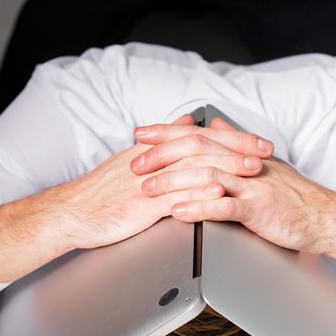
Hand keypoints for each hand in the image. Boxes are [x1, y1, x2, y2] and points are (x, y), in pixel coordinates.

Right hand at [0, 115, 274, 281]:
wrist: (69, 214)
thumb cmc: (100, 194)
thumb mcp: (133, 162)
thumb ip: (163, 142)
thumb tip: (188, 121)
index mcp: (152, 151)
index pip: (198, 135)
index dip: (230, 138)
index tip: (257, 141)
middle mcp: (152, 161)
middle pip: (201, 146)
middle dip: (238, 148)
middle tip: (265, 151)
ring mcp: (147, 182)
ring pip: (193, 167)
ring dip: (227, 167)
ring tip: (253, 170)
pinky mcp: (140, 204)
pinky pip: (174, 194)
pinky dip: (198, 191)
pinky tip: (218, 192)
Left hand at [133, 117, 335, 297]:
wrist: (324, 218)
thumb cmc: (293, 196)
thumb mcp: (263, 164)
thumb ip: (235, 144)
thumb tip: (215, 126)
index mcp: (241, 152)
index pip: (198, 134)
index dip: (167, 133)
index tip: (140, 133)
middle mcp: (245, 163)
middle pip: (197, 150)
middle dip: (161, 155)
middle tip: (135, 164)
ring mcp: (252, 185)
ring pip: (206, 176)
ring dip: (173, 182)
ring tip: (148, 190)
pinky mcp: (258, 209)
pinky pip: (224, 207)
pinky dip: (199, 208)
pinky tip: (179, 212)